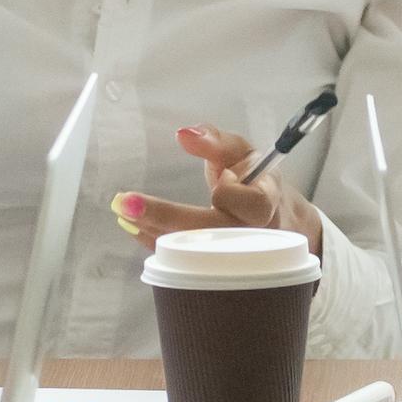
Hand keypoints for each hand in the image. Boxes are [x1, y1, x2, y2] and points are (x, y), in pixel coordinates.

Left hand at [111, 124, 323, 256]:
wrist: (277, 218)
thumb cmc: (255, 180)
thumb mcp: (242, 153)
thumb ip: (216, 141)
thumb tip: (184, 134)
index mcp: (267, 204)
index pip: (251, 203)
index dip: (231, 194)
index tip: (218, 181)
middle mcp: (253, 237)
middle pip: (211, 234)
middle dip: (165, 218)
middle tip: (124, 203)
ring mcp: (234, 258)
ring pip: (193, 253)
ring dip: (154, 233)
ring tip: (123, 215)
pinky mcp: (214, 267)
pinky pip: (183, 261)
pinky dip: (157, 244)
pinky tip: (135, 229)